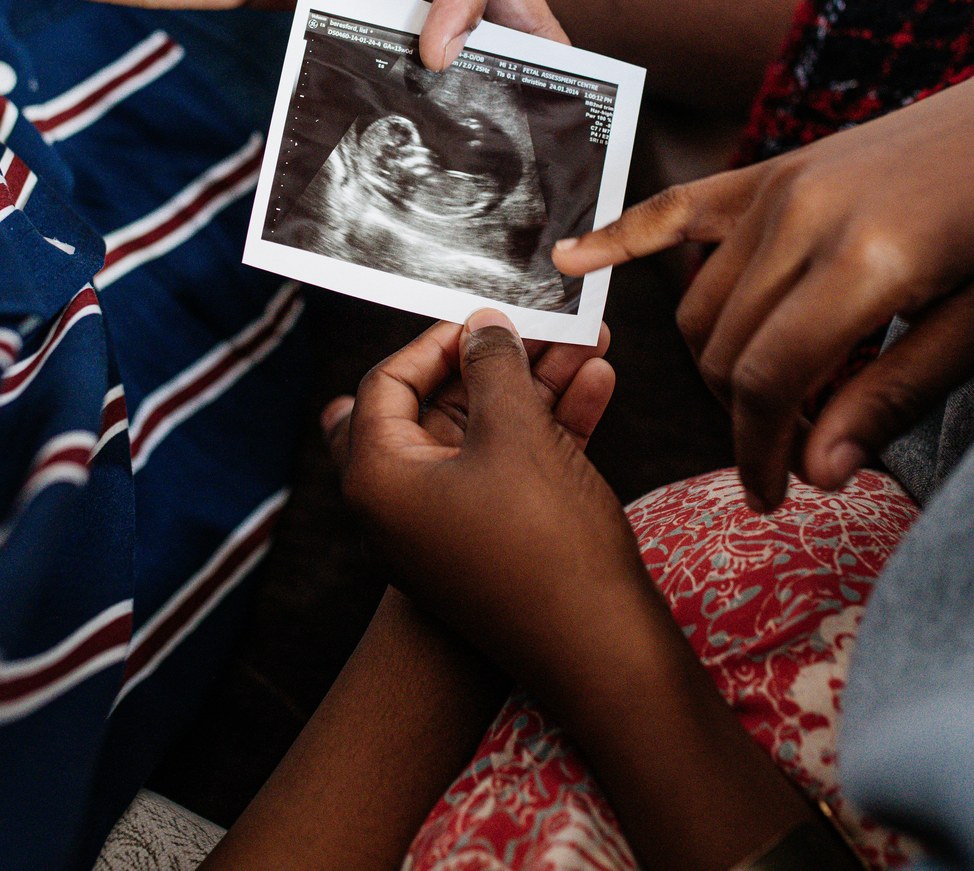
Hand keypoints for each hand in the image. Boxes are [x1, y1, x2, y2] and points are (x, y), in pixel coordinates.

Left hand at [325, 311, 657, 692]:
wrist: (597, 655)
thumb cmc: (542, 542)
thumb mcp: (516, 433)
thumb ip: (493, 365)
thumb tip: (482, 326)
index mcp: (377, 478)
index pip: (387, 384)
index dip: (440, 340)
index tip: (490, 317)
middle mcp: (398, 507)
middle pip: (440, 406)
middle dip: (499, 361)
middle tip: (541, 327)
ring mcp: (445, 529)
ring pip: (485, 434)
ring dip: (537, 385)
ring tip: (592, 341)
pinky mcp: (491, 545)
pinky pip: (510, 470)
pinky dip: (548, 428)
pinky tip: (596, 383)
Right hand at [554, 60, 973, 510]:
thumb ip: (890, 398)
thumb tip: (812, 473)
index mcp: (864, 260)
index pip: (771, 378)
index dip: (761, 450)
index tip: (775, 497)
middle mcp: (804, 217)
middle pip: (726, 348)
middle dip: (745, 420)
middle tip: (789, 463)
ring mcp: (780, 186)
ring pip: (702, 304)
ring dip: (719, 366)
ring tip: (775, 403)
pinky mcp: (774, 169)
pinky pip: (679, 209)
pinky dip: (620, 237)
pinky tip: (569, 261)